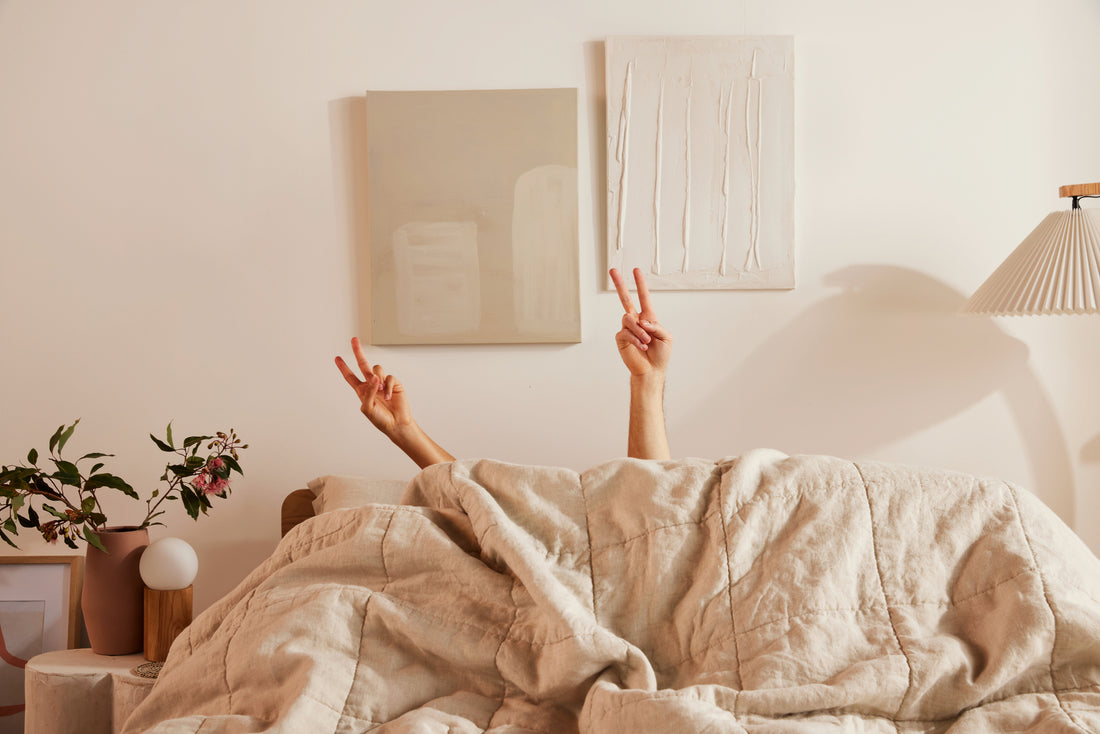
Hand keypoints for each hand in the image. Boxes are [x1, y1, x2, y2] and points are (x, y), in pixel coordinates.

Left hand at [334, 338, 454, 467]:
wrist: (397, 424)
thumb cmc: (380, 419)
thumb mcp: (367, 408)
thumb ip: (367, 392)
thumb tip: (373, 377)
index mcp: (362, 391)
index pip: (350, 377)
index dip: (343, 367)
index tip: (337, 358)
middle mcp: (371, 385)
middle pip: (363, 365)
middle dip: (358, 352)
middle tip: (354, 340)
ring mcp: (382, 383)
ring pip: (377, 369)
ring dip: (377, 379)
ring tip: (380, 390)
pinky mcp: (393, 384)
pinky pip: (389, 378)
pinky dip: (387, 387)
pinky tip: (388, 395)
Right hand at [611, 267, 671, 376]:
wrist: (651, 370)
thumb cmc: (660, 354)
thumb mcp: (666, 337)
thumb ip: (656, 326)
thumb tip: (642, 320)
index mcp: (648, 318)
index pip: (643, 297)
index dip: (640, 284)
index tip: (636, 270)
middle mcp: (636, 321)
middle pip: (625, 299)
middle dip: (619, 284)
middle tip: (613, 270)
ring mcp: (627, 329)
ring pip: (629, 319)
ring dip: (639, 330)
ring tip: (647, 341)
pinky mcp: (621, 339)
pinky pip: (626, 333)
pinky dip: (636, 339)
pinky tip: (642, 346)